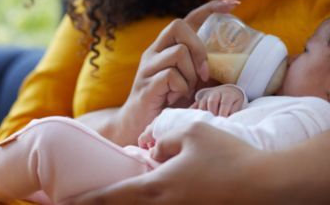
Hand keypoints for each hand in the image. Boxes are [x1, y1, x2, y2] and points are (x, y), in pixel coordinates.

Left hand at [65, 122, 262, 204]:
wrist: (264, 185)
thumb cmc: (227, 156)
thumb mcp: (192, 133)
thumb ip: (165, 140)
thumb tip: (155, 152)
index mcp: (158, 188)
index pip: (113, 196)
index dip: (87, 200)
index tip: (65, 203)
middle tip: (80, 202)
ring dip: (126, 202)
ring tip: (116, 194)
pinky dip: (148, 201)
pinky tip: (150, 190)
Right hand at [120, 0, 240, 143]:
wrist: (138, 126)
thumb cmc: (168, 103)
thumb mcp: (189, 82)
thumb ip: (202, 69)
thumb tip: (230, 64)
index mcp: (166, 47)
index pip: (188, 19)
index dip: (211, 8)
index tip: (234, 5)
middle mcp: (154, 51)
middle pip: (179, 26)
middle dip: (198, 48)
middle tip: (204, 73)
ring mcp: (148, 66)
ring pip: (178, 52)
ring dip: (190, 74)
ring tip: (187, 90)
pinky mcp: (146, 84)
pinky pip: (171, 75)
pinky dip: (181, 88)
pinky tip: (176, 98)